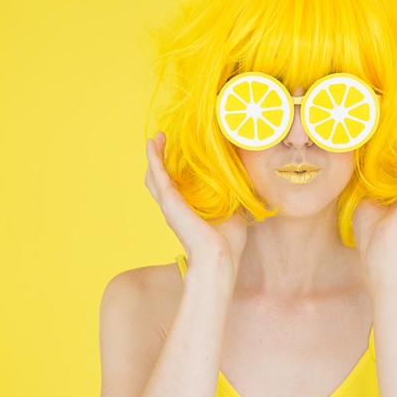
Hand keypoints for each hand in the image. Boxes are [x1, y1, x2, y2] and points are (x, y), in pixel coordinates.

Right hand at [145, 131, 247, 277]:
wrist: (219, 257)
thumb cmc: (228, 243)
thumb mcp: (235, 212)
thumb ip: (234, 197)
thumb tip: (245, 182)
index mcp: (188, 211)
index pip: (177, 186)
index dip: (175, 169)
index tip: (179, 152)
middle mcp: (175, 207)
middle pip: (161, 178)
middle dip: (160, 158)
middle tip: (163, 139)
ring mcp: (170, 204)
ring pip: (155, 175)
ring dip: (154, 156)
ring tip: (157, 138)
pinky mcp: (169, 201)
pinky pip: (157, 175)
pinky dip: (153, 158)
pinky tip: (152, 143)